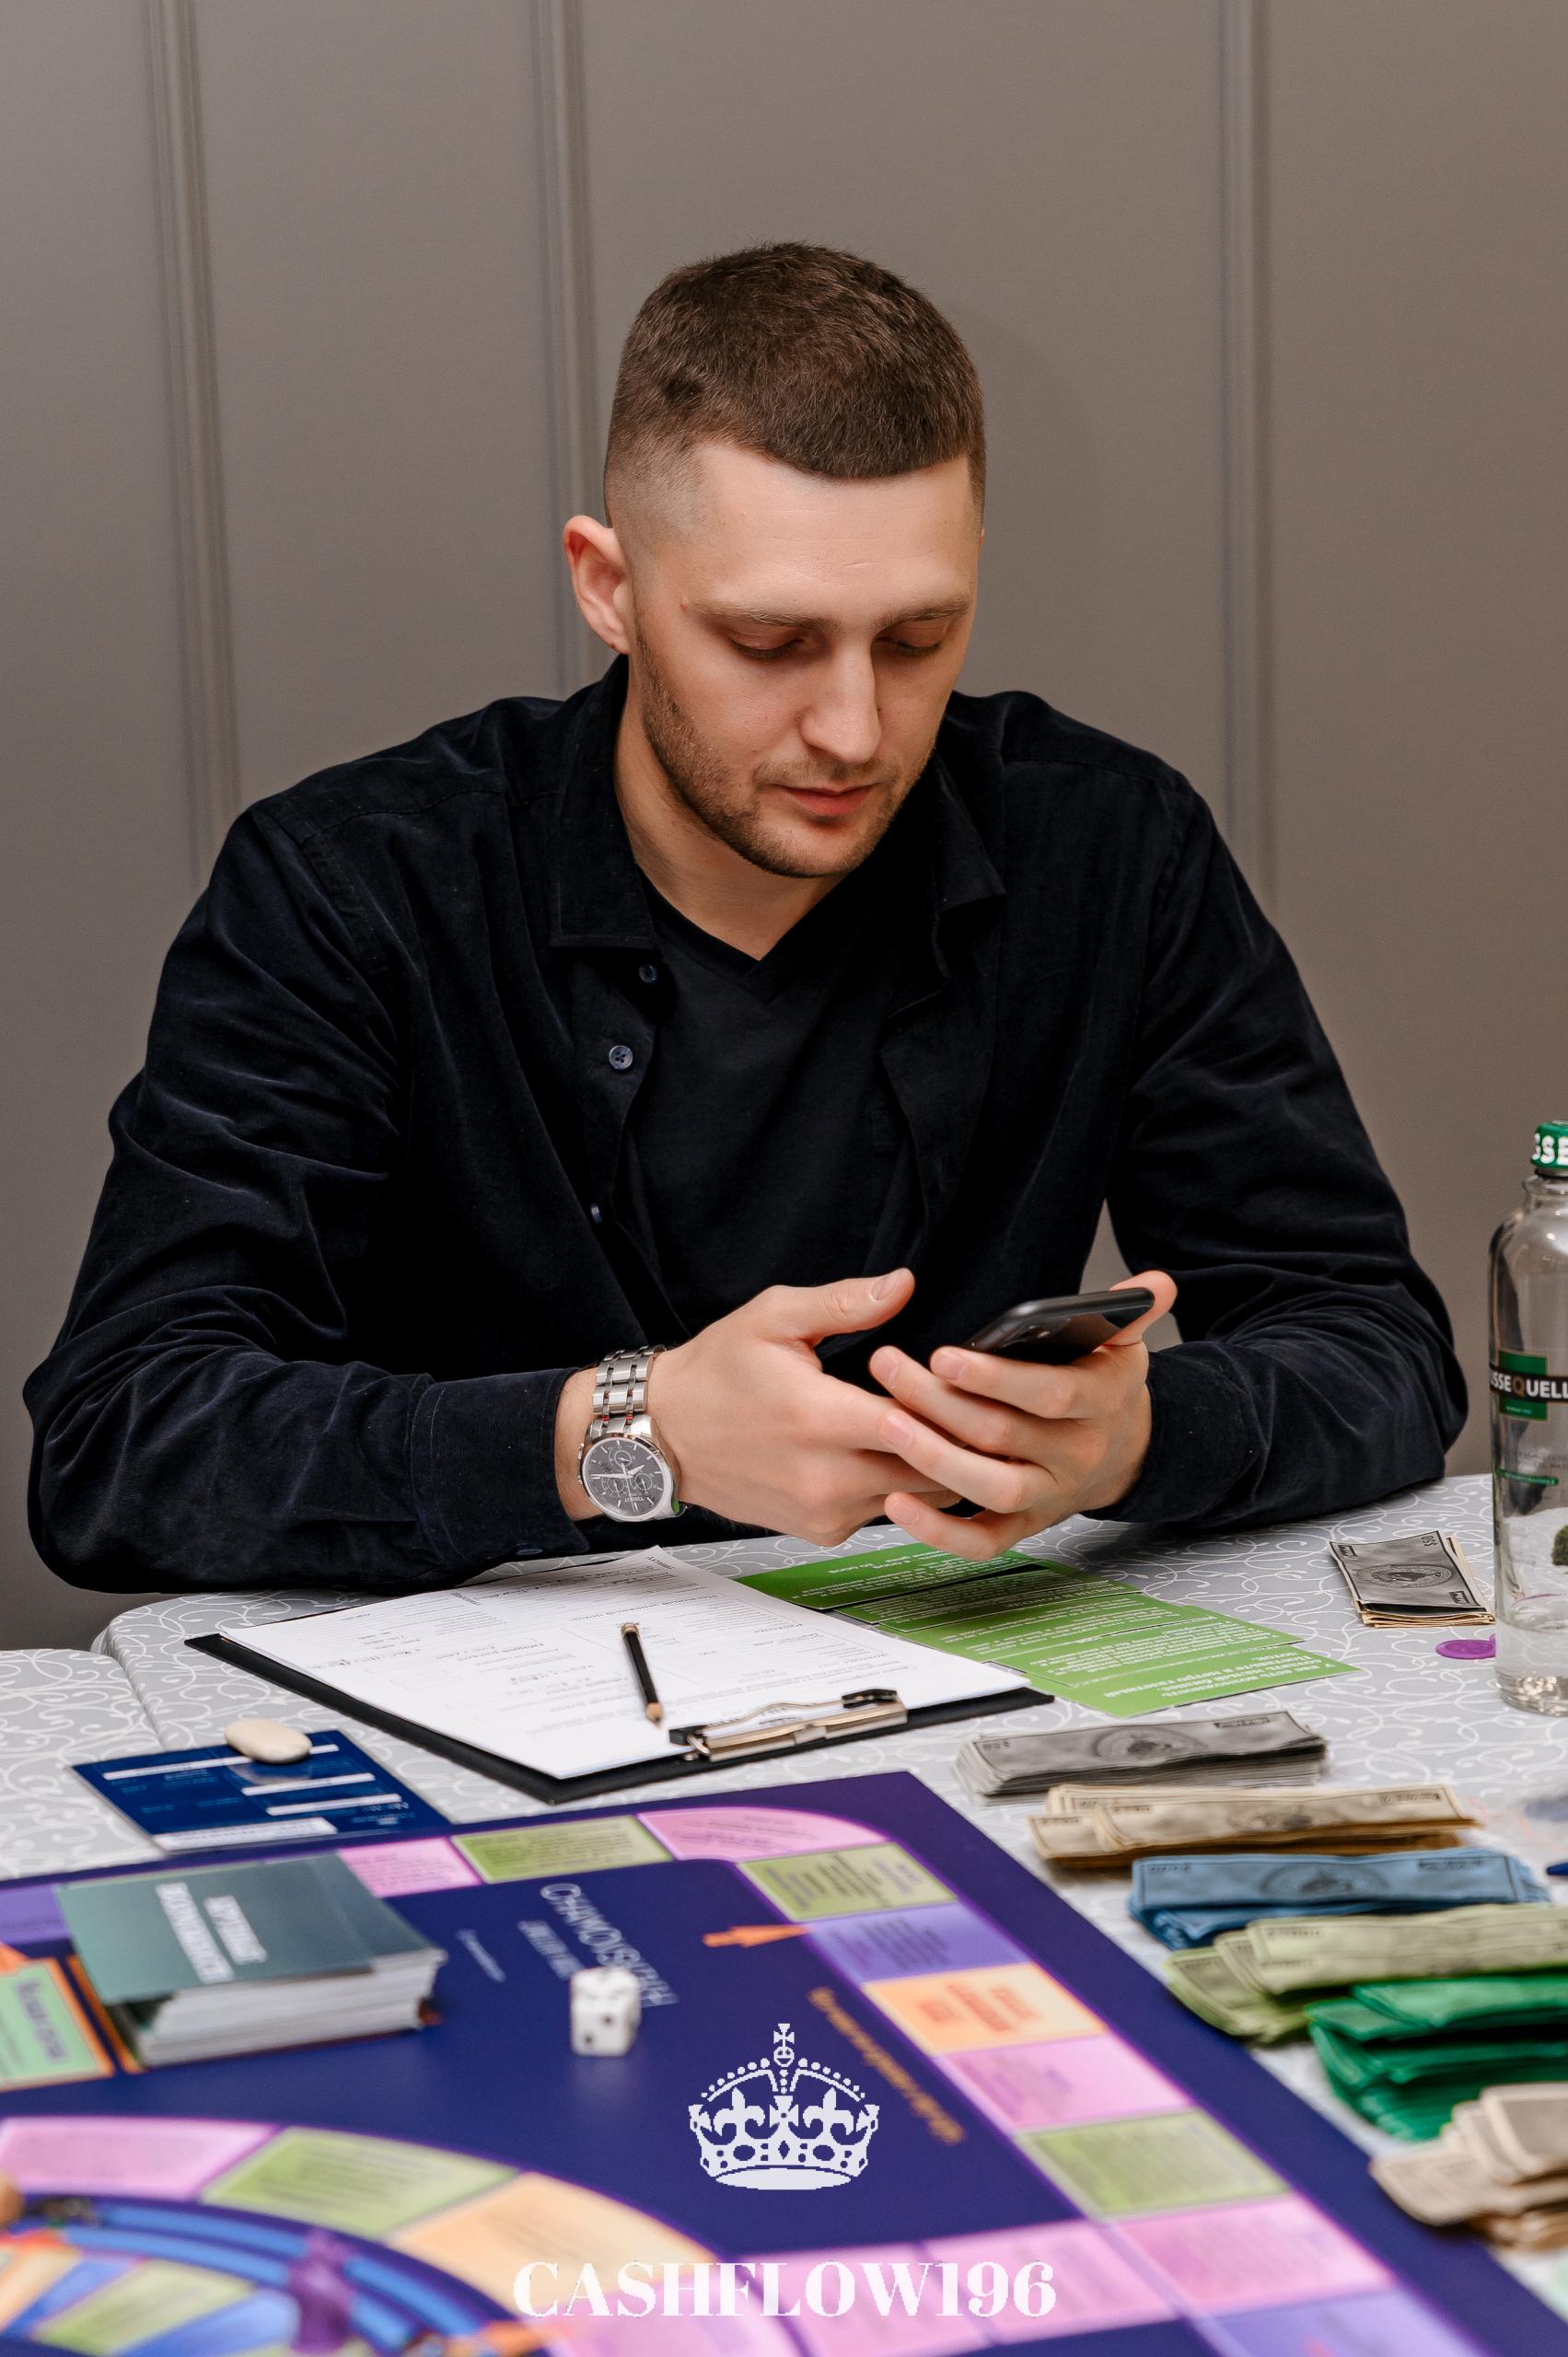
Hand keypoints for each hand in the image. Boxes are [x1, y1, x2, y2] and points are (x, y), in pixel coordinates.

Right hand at [556, 1270, 958, 1541]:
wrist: (663, 1435)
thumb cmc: (716, 1372)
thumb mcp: (774, 1317)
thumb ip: (845, 1302)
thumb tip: (903, 1284)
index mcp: (819, 1419)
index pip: (919, 1424)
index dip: (948, 1401)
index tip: (954, 1377)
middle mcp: (826, 1478)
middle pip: (932, 1472)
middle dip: (954, 1439)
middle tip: (963, 1404)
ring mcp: (825, 1512)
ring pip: (917, 1500)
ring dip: (931, 1466)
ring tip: (932, 1425)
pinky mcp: (822, 1531)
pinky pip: (886, 1514)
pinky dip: (898, 1487)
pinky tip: (888, 1450)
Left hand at [866, 1271, 1177, 1561]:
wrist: (1122, 1454)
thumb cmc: (1102, 1387)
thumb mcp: (1122, 1346)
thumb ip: (1130, 1312)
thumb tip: (1155, 1282)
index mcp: (1101, 1403)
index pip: (1050, 1394)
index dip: (996, 1378)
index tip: (943, 1356)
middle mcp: (1076, 1455)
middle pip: (1004, 1435)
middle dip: (940, 1403)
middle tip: (888, 1368)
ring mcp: (1049, 1496)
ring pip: (992, 1489)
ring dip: (935, 1460)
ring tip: (887, 1424)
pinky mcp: (1023, 1526)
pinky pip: (982, 1542)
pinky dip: (940, 1533)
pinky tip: (897, 1503)